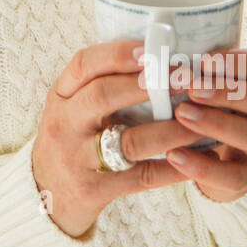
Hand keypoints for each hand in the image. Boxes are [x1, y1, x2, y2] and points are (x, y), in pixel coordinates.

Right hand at [32, 39, 206, 238]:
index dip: (118, 54)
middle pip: (102, 95)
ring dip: (170, 129)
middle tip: (183, 77)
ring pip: (129, 140)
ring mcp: (78, 158)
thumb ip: (98, 84)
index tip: (152, 50)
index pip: (83, 64)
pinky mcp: (96, 189)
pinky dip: (173, 168)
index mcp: (60, 96)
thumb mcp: (69, 107)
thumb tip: (153, 54)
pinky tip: (197, 158)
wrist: (46, 196)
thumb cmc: (69, 140)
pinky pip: (141, 176)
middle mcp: (64, 124)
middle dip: (146, 84)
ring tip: (201, 120)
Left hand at [161, 48, 246, 203]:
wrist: (203, 156)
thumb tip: (148, 53)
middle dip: (229, 92)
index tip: (203, 60)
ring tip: (181, 114)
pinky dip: (204, 166)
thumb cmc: (193, 105)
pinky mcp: (245, 176)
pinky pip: (234, 176)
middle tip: (191, 88)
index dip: (237, 61)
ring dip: (218, 123)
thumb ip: (184, 70)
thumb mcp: (192, 83)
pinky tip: (174, 154)